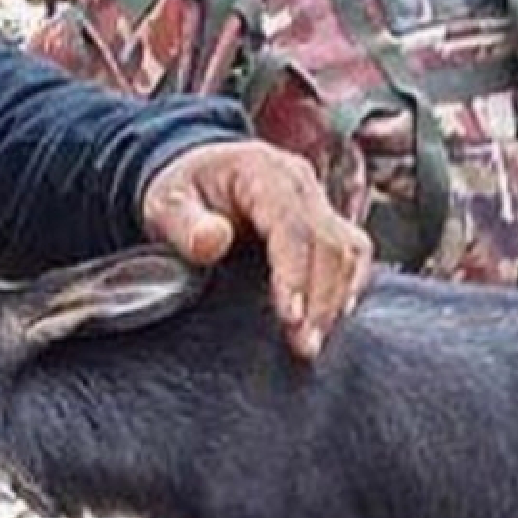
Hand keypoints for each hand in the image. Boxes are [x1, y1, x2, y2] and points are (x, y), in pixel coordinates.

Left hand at [141, 140, 372, 360]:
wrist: (197, 175)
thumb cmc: (182, 191)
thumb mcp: (166, 203)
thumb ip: (184, 223)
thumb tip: (213, 241)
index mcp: (262, 172)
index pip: (292, 225)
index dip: (296, 273)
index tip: (291, 317)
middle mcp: (299, 183)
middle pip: (330, 242)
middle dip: (321, 299)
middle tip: (304, 345)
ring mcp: (317, 202)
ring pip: (349, 251)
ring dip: (338, 299)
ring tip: (315, 341)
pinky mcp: (325, 223)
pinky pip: (351, 255)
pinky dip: (347, 288)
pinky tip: (331, 321)